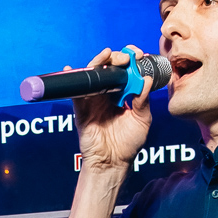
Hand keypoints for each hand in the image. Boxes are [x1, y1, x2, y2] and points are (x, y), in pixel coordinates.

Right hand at [65, 47, 154, 177]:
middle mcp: (108, 94)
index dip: (130, 59)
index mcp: (123, 94)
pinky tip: (70, 69)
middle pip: (108, 68)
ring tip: (107, 56)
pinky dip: (72, 80)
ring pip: (93, 75)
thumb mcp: (142, 120)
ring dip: (98, 62)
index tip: (138, 54)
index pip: (125, 70)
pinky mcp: (81, 109)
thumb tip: (146, 79)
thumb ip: (143, 100)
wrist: (113, 162)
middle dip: (116, 57)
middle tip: (124, 58)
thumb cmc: (128, 144)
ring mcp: (93, 100)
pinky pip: (75, 92)